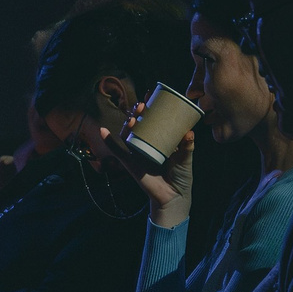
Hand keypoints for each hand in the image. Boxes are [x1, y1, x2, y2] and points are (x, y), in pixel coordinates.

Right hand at [100, 103, 195, 225]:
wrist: (173, 196)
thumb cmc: (181, 176)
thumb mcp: (186, 158)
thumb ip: (187, 146)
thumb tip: (189, 132)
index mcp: (161, 140)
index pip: (154, 119)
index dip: (151, 106)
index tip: (151, 94)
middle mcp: (148, 144)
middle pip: (139, 124)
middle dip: (138, 112)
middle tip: (142, 105)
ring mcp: (138, 152)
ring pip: (128, 134)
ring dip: (127, 123)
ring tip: (132, 118)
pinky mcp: (130, 163)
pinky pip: (118, 151)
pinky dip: (109, 141)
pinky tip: (103, 131)